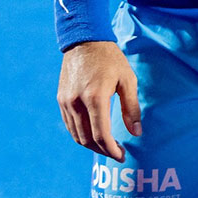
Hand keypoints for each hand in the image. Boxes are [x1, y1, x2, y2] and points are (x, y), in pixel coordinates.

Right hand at [58, 41, 140, 161]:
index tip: (121, 155)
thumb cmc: (111, 59)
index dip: (111, 149)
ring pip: (76, 134)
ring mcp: (65, 102)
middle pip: (86, 139)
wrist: (85, 41)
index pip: (100, 134)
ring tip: (107, 147)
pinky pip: (69, 125)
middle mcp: (76, 103)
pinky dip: (81, 134)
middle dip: (102, 150)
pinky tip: (93, 135)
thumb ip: (132, 107)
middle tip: (116, 153)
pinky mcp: (61, 100)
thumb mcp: (127, 80)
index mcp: (95, 97)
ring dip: (90, 145)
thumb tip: (136, 132)